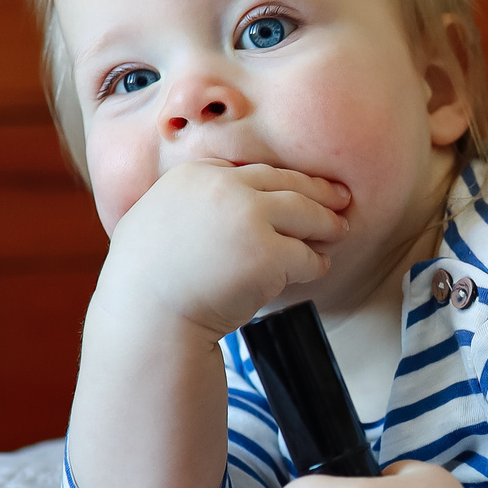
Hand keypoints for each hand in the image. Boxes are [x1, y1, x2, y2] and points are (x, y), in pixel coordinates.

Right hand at [101, 159, 351, 337]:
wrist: (147, 316)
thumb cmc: (146, 281)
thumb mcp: (153, 220)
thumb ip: (188, 204)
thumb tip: (216, 203)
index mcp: (195, 175)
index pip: (250, 171)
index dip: (279, 181)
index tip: (297, 187)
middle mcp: (224, 188)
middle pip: (285, 183)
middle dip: (318, 191)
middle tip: (340, 198)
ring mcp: (248, 218)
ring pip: (304, 213)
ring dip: (326, 223)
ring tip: (339, 230)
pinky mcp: (269, 254)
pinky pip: (306, 256)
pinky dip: (316, 262)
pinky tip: (319, 267)